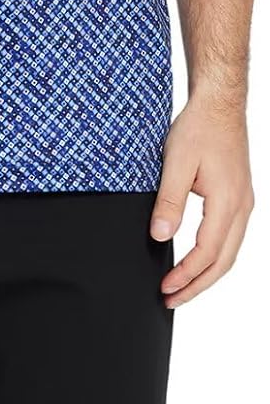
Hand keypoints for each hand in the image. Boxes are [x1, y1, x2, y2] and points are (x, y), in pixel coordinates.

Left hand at [149, 89, 254, 307]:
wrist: (219, 104)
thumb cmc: (199, 127)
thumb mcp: (176, 162)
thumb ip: (169, 201)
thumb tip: (159, 235)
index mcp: (227, 202)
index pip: (207, 253)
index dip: (185, 275)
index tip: (165, 288)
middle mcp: (241, 207)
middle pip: (223, 262)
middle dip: (197, 285)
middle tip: (172, 299)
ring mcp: (244, 203)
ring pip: (230, 252)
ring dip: (207, 273)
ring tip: (183, 286)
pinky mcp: (240, 197)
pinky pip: (231, 237)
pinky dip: (215, 256)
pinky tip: (199, 259)